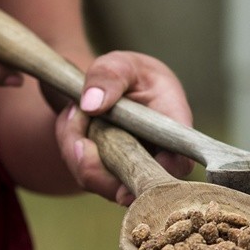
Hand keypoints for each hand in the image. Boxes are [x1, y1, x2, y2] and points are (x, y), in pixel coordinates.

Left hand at [55, 51, 193, 204]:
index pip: (179, 162)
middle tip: (80, 144)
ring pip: (101, 183)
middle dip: (100, 170)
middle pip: (134, 186)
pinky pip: (82, 173)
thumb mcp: (119, 63)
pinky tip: (73, 120)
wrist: (100, 87)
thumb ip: (109, 76)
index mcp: (171, 126)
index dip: (161, 172)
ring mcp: (129, 169)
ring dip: (78, 152)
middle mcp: (154, 155)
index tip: (132, 164)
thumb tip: (91, 104)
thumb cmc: (122, 73)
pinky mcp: (106, 175)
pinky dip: (70, 147)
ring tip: (75, 113)